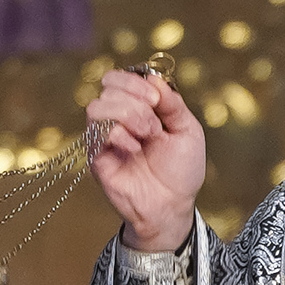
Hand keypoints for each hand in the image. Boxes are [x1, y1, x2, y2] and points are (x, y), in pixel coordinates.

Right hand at [86, 68, 204, 253]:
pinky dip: (119, 135)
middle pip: (108, 85)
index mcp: (138, 107)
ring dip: (126, 115)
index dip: (136, 81)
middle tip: (154, 124)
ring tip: (147, 135)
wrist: (173, 206)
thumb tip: (154, 79)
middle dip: (135, 99)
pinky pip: (96, 132)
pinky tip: (135, 150)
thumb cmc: (181, 171)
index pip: (121, 77)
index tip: (156, 100)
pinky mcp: (97, 157)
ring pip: (97, 106)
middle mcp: (118, 118)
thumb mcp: (188, 131)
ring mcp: (105, 137)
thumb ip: (173, 103)